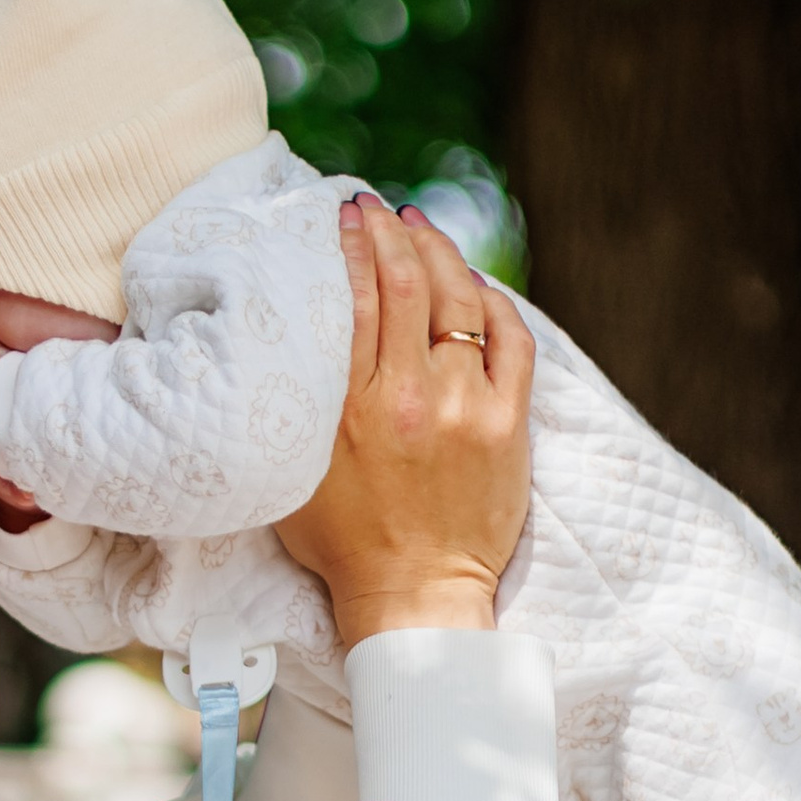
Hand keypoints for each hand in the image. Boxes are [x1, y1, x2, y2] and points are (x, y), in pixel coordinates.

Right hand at [276, 194, 530, 644]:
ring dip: (440, 251)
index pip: (359, 295)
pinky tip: (472, 282)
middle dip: (393, 230)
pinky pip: (509, 337)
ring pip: (459, 298)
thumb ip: (300, 404)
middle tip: (378, 206)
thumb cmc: (342, 543)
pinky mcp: (507, 422)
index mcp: (352, 407)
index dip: (355, 242)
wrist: (415, 594)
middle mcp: (410, 396)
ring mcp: (466, 405)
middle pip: (408, 282)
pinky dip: (492, 300)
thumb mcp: (295, 473)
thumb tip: (291, 337)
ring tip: (420, 226)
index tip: (347, 212)